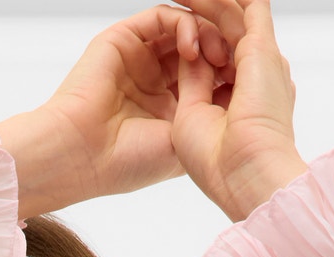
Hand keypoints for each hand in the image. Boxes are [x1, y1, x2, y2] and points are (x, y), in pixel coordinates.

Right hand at [0, 4, 243, 219]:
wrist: (84, 159)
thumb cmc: (128, 162)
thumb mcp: (184, 136)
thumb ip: (209, 106)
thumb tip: (242, 86)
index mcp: (169, 106)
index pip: (209, 74)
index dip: (232, 72)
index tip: (250, 81)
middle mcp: (155, 79)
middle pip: (200, 47)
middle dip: (224, 49)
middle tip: (240, 60)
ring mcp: (140, 58)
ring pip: (184, 28)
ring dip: (208, 35)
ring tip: (218, 56)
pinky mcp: (123, 40)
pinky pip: (162, 17)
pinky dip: (184, 24)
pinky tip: (193, 47)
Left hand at [170, 0, 307, 220]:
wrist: (243, 172)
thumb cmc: (214, 162)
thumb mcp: (190, 115)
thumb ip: (192, 80)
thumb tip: (190, 53)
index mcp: (236, 102)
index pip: (213, 62)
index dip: (193, 46)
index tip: (172, 42)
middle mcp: (252, 80)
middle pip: (223, 35)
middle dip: (200, 16)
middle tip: (179, 2)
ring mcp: (260, 63)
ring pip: (233, 17)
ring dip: (208, 2)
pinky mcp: (263, 48)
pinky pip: (247, 6)